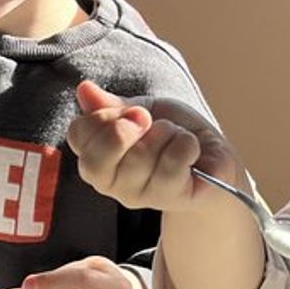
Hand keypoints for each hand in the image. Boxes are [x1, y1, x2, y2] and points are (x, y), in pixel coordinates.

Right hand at [67, 79, 242, 213]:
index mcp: (95, 156)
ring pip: (141, 156)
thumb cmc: (170, 132)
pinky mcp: (169, 199)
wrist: (211, 155)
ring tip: (174, 135)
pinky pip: (172, 163)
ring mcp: (138, 195)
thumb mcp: (140, 109)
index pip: (78, 134)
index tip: (128, 111)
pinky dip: (186, 144)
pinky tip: (190, 148)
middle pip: (99, 157)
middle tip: (147, 120)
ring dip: (166, 132)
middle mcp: (110, 182)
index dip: (103, 115)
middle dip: (126, 128)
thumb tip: (84, 90)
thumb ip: (112, 105)